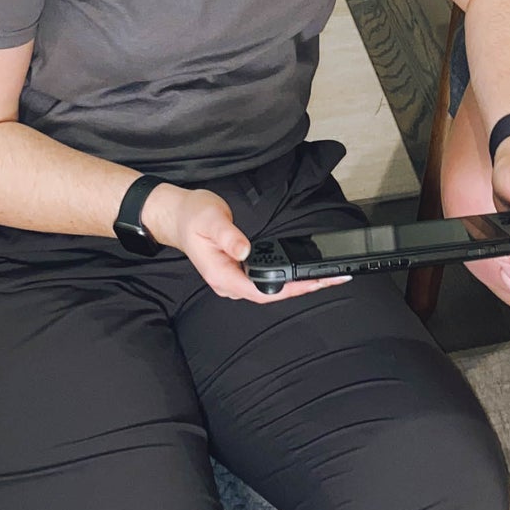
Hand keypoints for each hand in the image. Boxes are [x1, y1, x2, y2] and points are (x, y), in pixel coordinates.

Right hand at [143, 184, 349, 303]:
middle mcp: (228, 282)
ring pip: (269, 289)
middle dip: (301, 288)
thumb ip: (228, 236)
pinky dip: (286, 277)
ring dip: (296, 284)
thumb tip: (244, 251)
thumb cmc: (192, 216)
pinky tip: (301, 272)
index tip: (313, 283)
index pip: (261, 291)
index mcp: (221, 275)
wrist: (178, 216)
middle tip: (331, 279)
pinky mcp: (239, 270)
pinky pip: (265, 279)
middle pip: (270, 294)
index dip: (289, 290)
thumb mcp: (209, 220)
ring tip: (324, 277)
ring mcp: (234, 278)